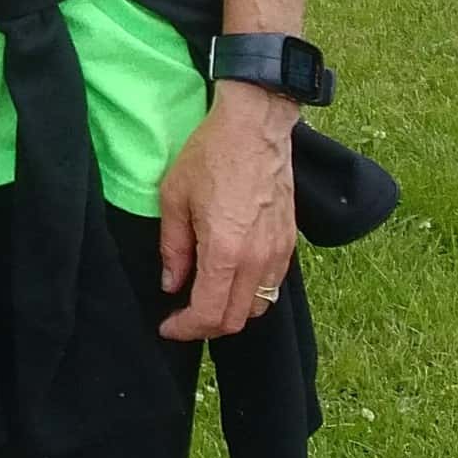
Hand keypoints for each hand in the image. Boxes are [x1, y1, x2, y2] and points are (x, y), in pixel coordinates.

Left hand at [155, 82, 298, 339]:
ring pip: (258, 308)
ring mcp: (279, 254)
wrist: (255, 129)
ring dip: (230, 312)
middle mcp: (258, 260)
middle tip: (181, 316)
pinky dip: (250, 295)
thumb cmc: (210, 156)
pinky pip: (272, 287)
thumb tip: (171, 284)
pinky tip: (229, 279)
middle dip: (206, 326)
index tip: (167, 326)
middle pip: (236, 320)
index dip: (186, 328)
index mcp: (227, 252)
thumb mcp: (174, 198)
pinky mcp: (290, 244)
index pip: (210, 313)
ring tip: (203, 298)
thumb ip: (172, 248)